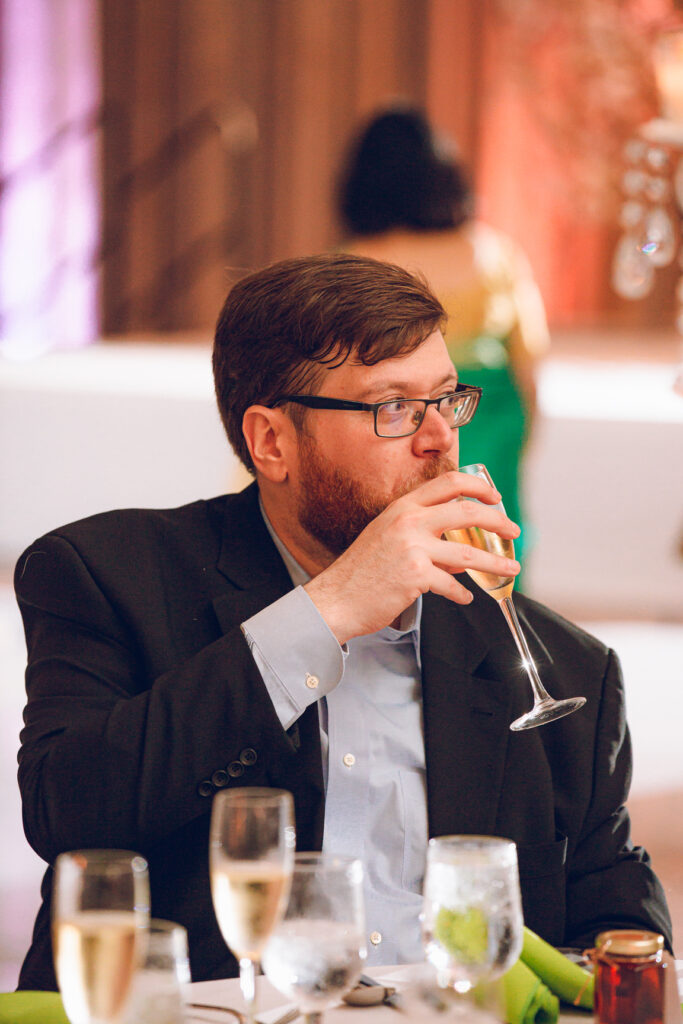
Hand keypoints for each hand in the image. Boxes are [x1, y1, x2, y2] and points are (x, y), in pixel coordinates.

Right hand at [304, 470, 520, 644]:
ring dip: (495, 562)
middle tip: (513, 531)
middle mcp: (409, 521)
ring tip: (511, 568)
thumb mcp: (389, 540)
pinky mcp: (416, 576)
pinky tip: (465, 598)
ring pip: (468, 552)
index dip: (479, 488)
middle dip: (498, 521)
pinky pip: (451, 585)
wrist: (336, 598)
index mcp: (403, 506)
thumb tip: (460, 554)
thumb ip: (424, 539)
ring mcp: (412, 548)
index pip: (449, 483)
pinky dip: (462, 594)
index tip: (496, 498)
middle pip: (467, 512)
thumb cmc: (361, 571)